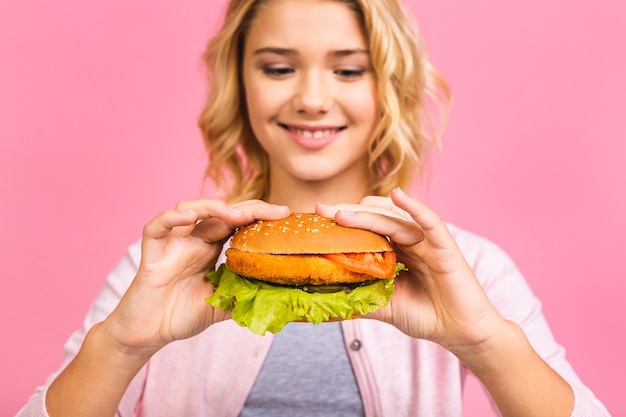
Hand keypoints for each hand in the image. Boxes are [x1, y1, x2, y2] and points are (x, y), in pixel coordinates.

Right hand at [106, 199, 289, 354]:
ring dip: (214, 208)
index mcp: (211, 248)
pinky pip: (157, 227)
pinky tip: (189, 218)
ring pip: (190, 208)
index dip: (260, 216)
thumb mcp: (222, 306)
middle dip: (250, 208)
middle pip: (221, 211)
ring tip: (237, 216)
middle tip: (277, 212)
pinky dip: (171, 219)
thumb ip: (245, 297)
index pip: (238, 223)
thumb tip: (280, 297)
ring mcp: (172, 243)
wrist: (148, 333)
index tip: (286, 216)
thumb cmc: (181, 315)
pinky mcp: (151, 253)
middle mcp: (193, 239)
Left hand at [316, 188, 506, 354]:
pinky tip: (398, 197)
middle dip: (347, 213)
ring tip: (342, 213)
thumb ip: (357, 300)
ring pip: (395, 220)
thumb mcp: (383, 306)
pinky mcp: (446, 247)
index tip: (314, 220)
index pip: (364, 229)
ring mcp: (427, 241)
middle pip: (375, 219)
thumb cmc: (425, 315)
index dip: (341, 223)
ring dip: (368, 214)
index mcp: (394, 250)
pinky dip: (416, 208)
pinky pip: (430, 223)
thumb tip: (321, 305)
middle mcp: (409, 240)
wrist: (460, 332)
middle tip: (320, 210)